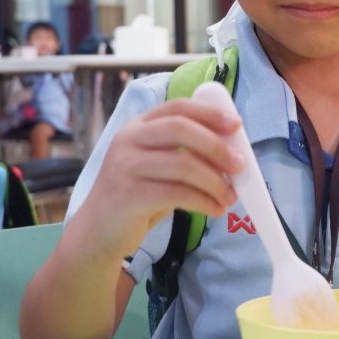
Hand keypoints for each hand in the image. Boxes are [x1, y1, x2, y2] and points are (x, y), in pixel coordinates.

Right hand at [79, 98, 244, 253]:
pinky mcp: (129, 195)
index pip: (177, 107)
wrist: (98, 231)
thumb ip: (184, 154)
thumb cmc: (137, 196)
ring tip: (230, 197)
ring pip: (183, 164)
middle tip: (240, 165)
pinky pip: (177, 193)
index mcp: (137, 126)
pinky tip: (215, 210)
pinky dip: (204, 202)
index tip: (237, 125)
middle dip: (216, 146)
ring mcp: (125, 166)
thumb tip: (231, 152)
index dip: (209, 113)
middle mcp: (128, 140)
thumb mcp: (157, 167)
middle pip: (180, 129)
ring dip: (215, 182)